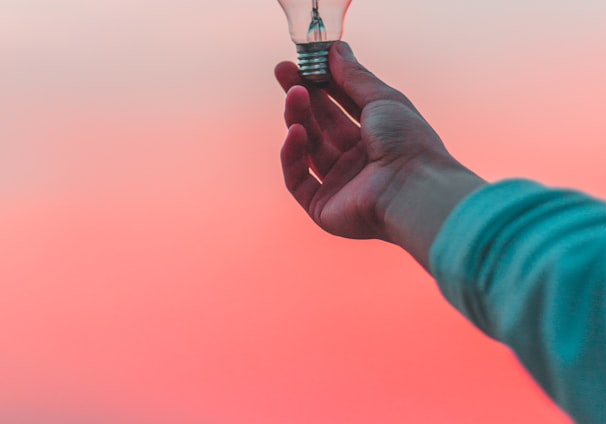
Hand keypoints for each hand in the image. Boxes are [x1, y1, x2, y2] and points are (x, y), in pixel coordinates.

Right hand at [275, 42, 484, 267]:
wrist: (413, 189)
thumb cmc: (407, 142)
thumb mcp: (382, 99)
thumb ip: (354, 76)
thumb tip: (336, 48)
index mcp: (375, 138)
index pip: (340, 106)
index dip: (321, 84)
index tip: (302, 61)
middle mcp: (357, 162)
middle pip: (321, 125)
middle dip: (301, 97)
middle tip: (282, 70)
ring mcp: (339, 185)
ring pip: (308, 148)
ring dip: (298, 119)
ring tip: (293, 94)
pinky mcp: (322, 208)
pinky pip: (298, 180)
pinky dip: (293, 156)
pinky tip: (296, 132)